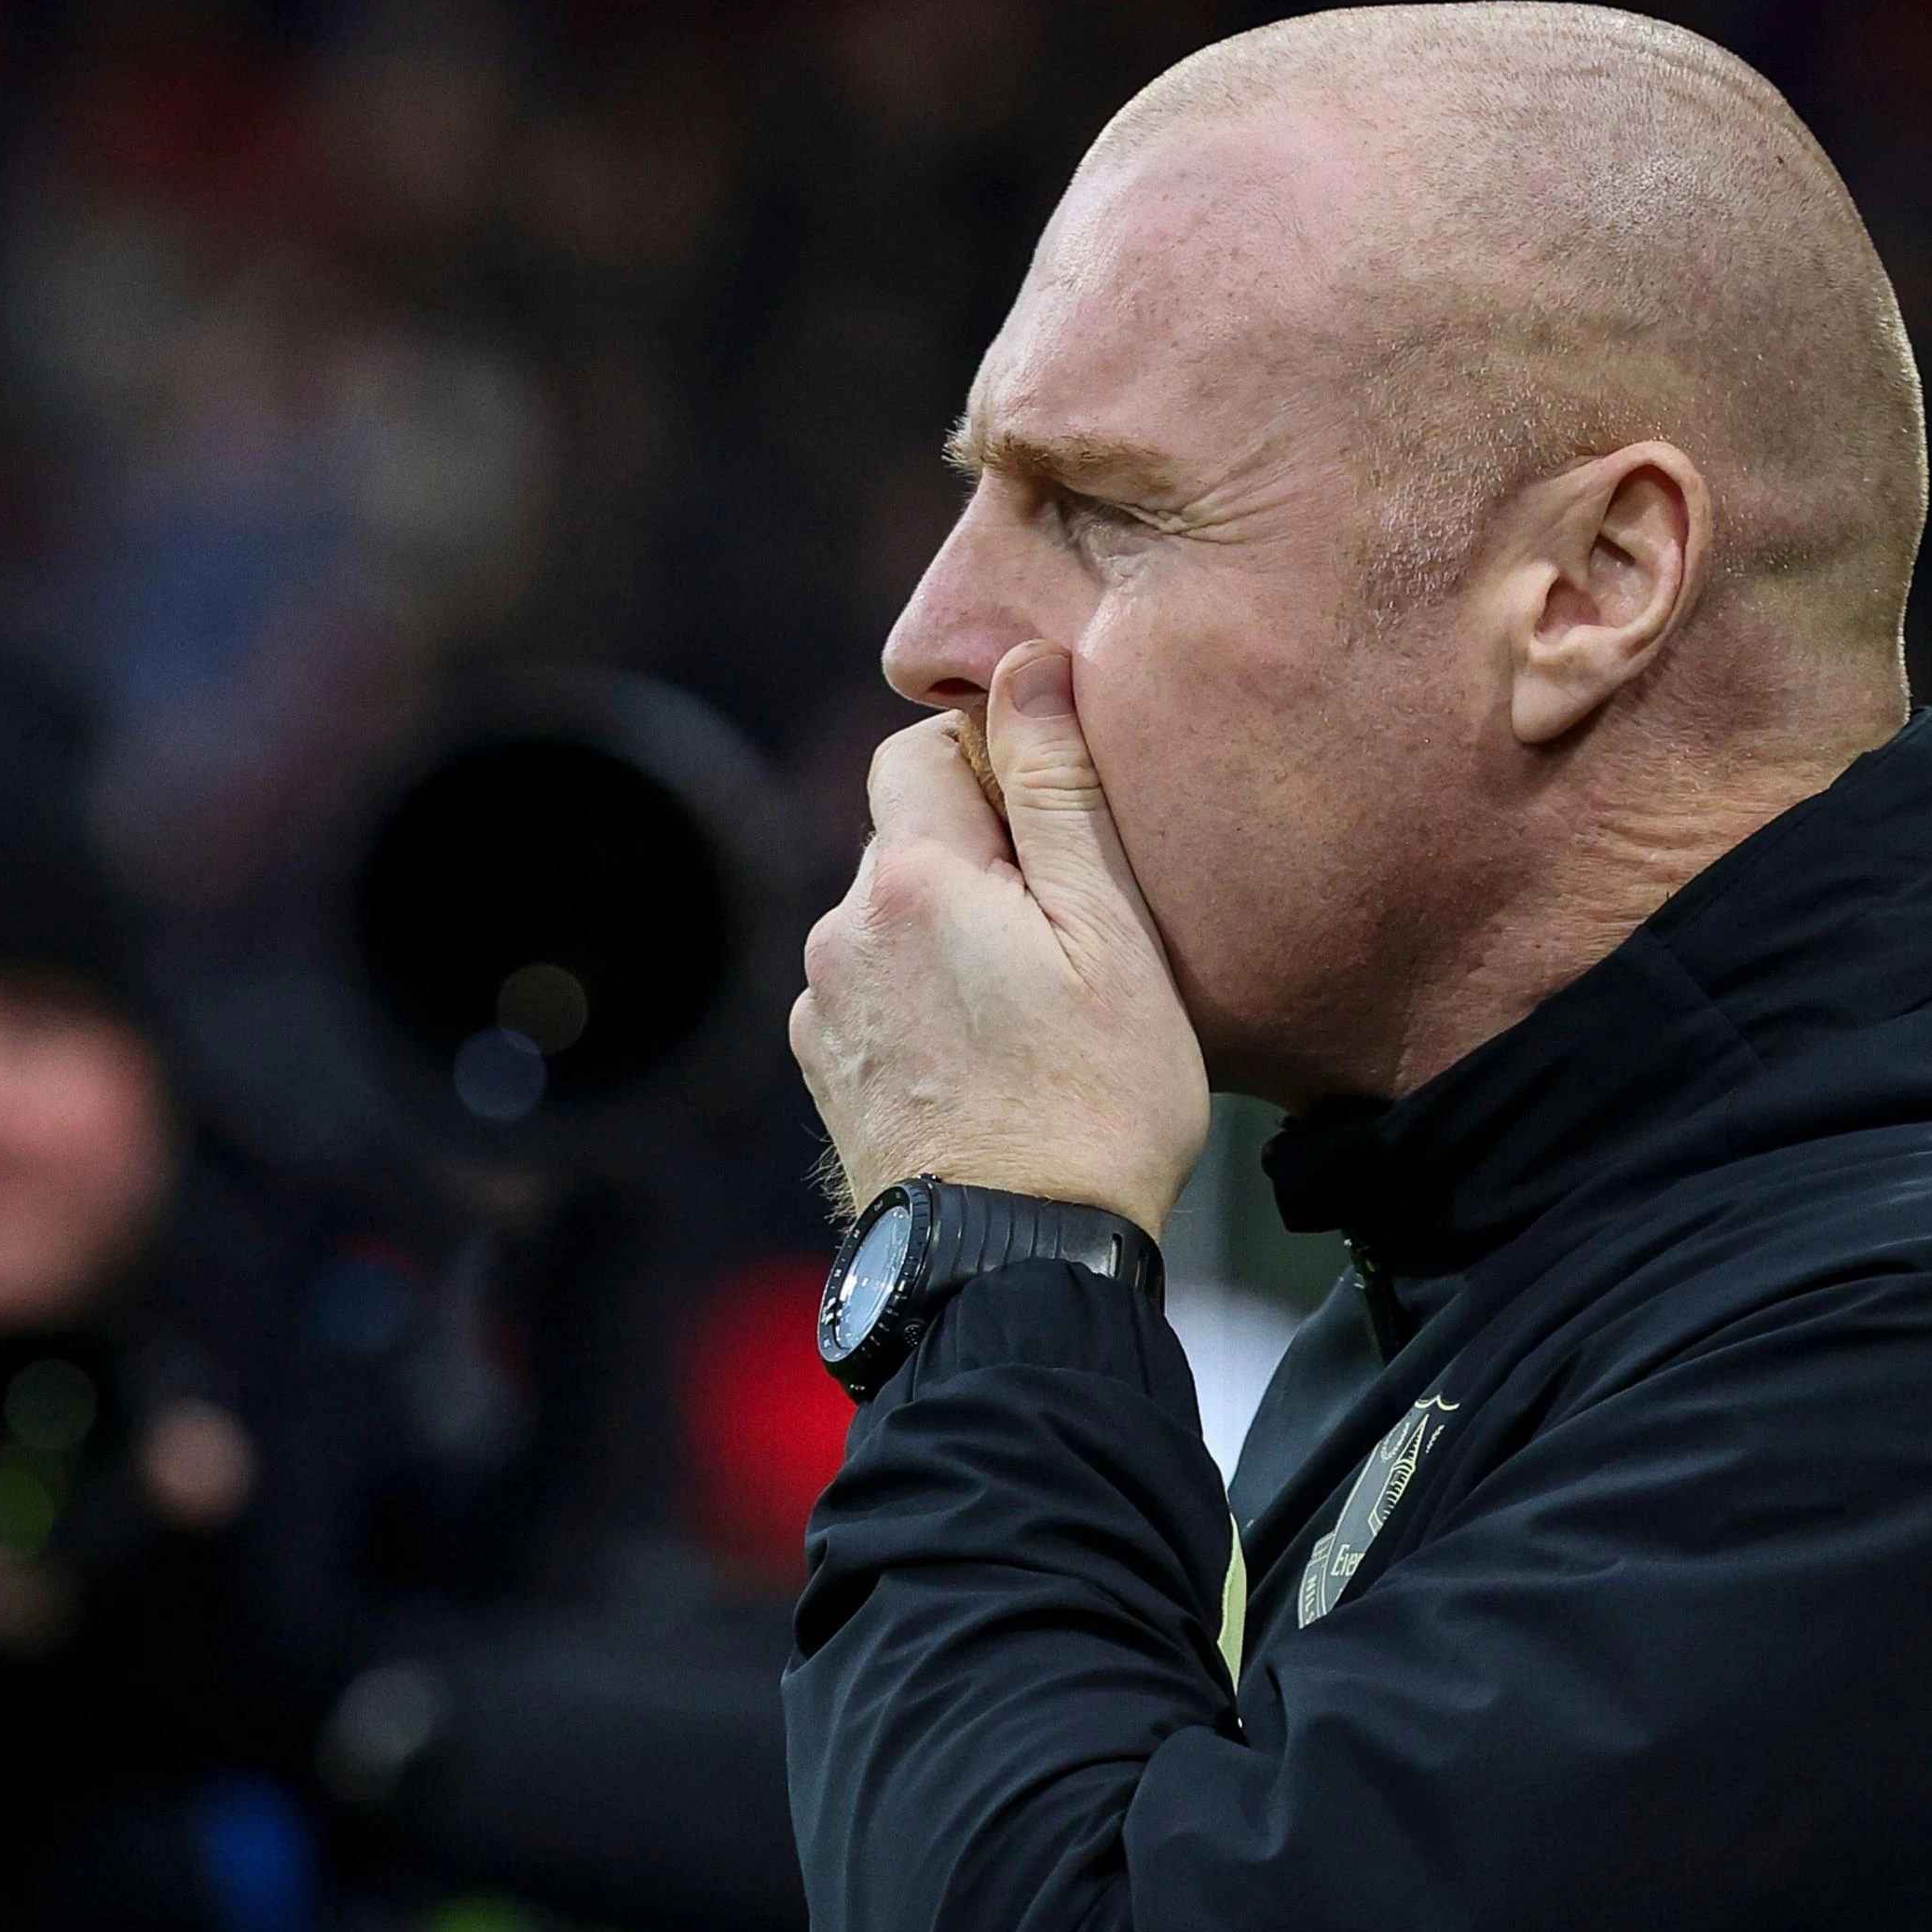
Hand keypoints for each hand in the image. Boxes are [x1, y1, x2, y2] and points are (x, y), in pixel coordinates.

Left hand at [791, 642, 1209, 1234]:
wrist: (1018, 1263)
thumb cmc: (1094, 1102)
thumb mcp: (1110, 935)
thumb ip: (1059, 792)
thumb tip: (1024, 668)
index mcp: (912, 880)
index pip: (918, 747)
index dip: (990, 765)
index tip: (1057, 827)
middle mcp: (841, 931)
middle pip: (906, 838)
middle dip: (978, 858)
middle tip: (1067, 934)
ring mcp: (821, 1007)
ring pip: (890, 919)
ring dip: (949, 934)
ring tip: (1032, 1010)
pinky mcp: (824, 1071)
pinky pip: (873, 992)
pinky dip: (921, 1001)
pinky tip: (988, 1056)